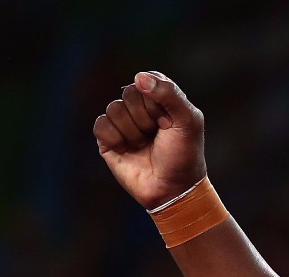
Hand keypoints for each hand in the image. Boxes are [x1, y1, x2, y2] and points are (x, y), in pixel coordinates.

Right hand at [93, 71, 206, 209]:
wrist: (172, 189)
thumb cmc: (184, 155)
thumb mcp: (188, 121)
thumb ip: (169, 94)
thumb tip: (139, 77)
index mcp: (160, 99)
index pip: (147, 81)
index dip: (156, 101)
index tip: (168, 120)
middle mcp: (140, 108)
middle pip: (128, 94)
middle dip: (145, 117)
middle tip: (157, 135)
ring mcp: (123, 123)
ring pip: (114, 109)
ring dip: (132, 131)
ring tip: (144, 145)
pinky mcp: (108, 139)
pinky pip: (100, 124)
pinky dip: (115, 138)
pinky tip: (127, 149)